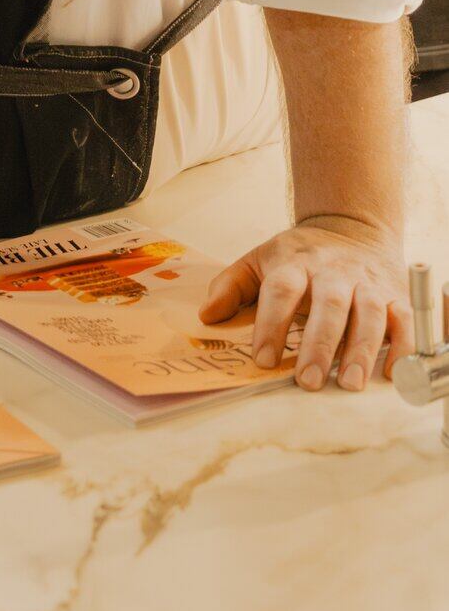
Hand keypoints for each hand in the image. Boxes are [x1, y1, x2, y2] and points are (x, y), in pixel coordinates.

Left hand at [199, 216, 414, 392]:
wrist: (352, 227)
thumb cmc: (300, 256)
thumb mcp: (260, 260)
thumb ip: (231, 286)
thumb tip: (206, 315)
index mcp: (295, 262)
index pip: (281, 290)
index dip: (272, 324)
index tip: (263, 359)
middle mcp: (333, 271)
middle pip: (328, 304)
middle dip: (319, 344)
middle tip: (308, 381)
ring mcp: (367, 282)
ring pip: (368, 313)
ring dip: (361, 349)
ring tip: (349, 383)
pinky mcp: (394, 294)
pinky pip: (404, 319)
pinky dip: (401, 346)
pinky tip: (390, 372)